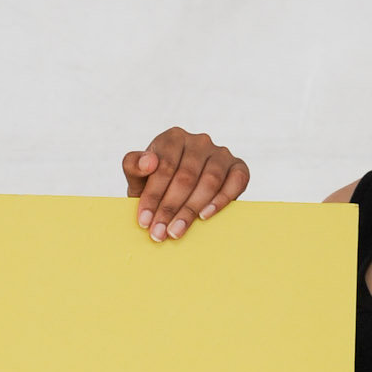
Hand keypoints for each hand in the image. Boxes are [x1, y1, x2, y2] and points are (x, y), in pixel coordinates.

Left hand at [122, 127, 249, 241]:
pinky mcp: (238, 166)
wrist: (181, 192)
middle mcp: (199, 141)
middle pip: (186, 177)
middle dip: (170, 208)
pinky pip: (236, 181)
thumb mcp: (138, 176)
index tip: (144, 220)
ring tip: (176, 231)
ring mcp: (221, 153)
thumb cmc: (157, 185)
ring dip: (191, 210)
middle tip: (159, 234)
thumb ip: (133, 165)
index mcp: (173, 137)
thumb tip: (149, 162)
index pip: (164, 166)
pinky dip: (221, 200)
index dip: (153, 195)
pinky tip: (205, 216)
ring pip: (209, 181)